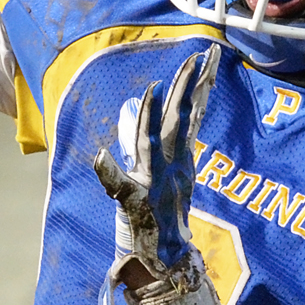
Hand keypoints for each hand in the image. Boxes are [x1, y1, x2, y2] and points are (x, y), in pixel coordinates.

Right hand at [93, 47, 218, 282]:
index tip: (155, 86)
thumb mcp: (127, 204)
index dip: (151, 110)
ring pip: (190, 116)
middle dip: (185, 87)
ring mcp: (183, 157)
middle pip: (178, 116)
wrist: (170, 245)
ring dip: (197, 88)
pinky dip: (198, 104)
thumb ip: (112, 178)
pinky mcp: (188, 159)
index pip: (151, 132)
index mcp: (155, 167)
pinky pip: (194, 125)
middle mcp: (172, 158)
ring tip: (207, 61)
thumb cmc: (145, 225)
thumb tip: (98, 154)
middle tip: (196, 58)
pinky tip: (205, 87)